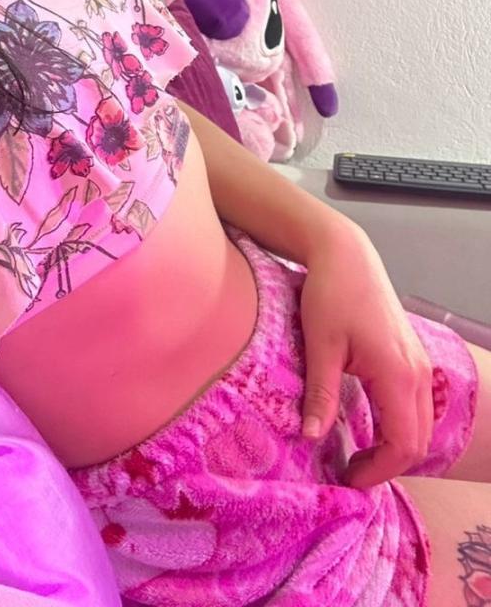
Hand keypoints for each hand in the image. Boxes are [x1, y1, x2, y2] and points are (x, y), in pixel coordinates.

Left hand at [298, 221, 433, 489]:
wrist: (346, 255)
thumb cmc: (330, 295)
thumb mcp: (320, 346)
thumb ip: (320, 394)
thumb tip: (311, 438)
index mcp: (397, 375)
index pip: (402, 445)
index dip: (377, 470)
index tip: (346, 476)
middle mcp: (418, 374)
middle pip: (417, 441)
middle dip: (387, 465)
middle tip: (350, 472)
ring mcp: (419, 365)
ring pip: (420, 425)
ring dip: (395, 447)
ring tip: (358, 454)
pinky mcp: (412, 357)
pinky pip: (415, 406)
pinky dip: (398, 426)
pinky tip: (369, 426)